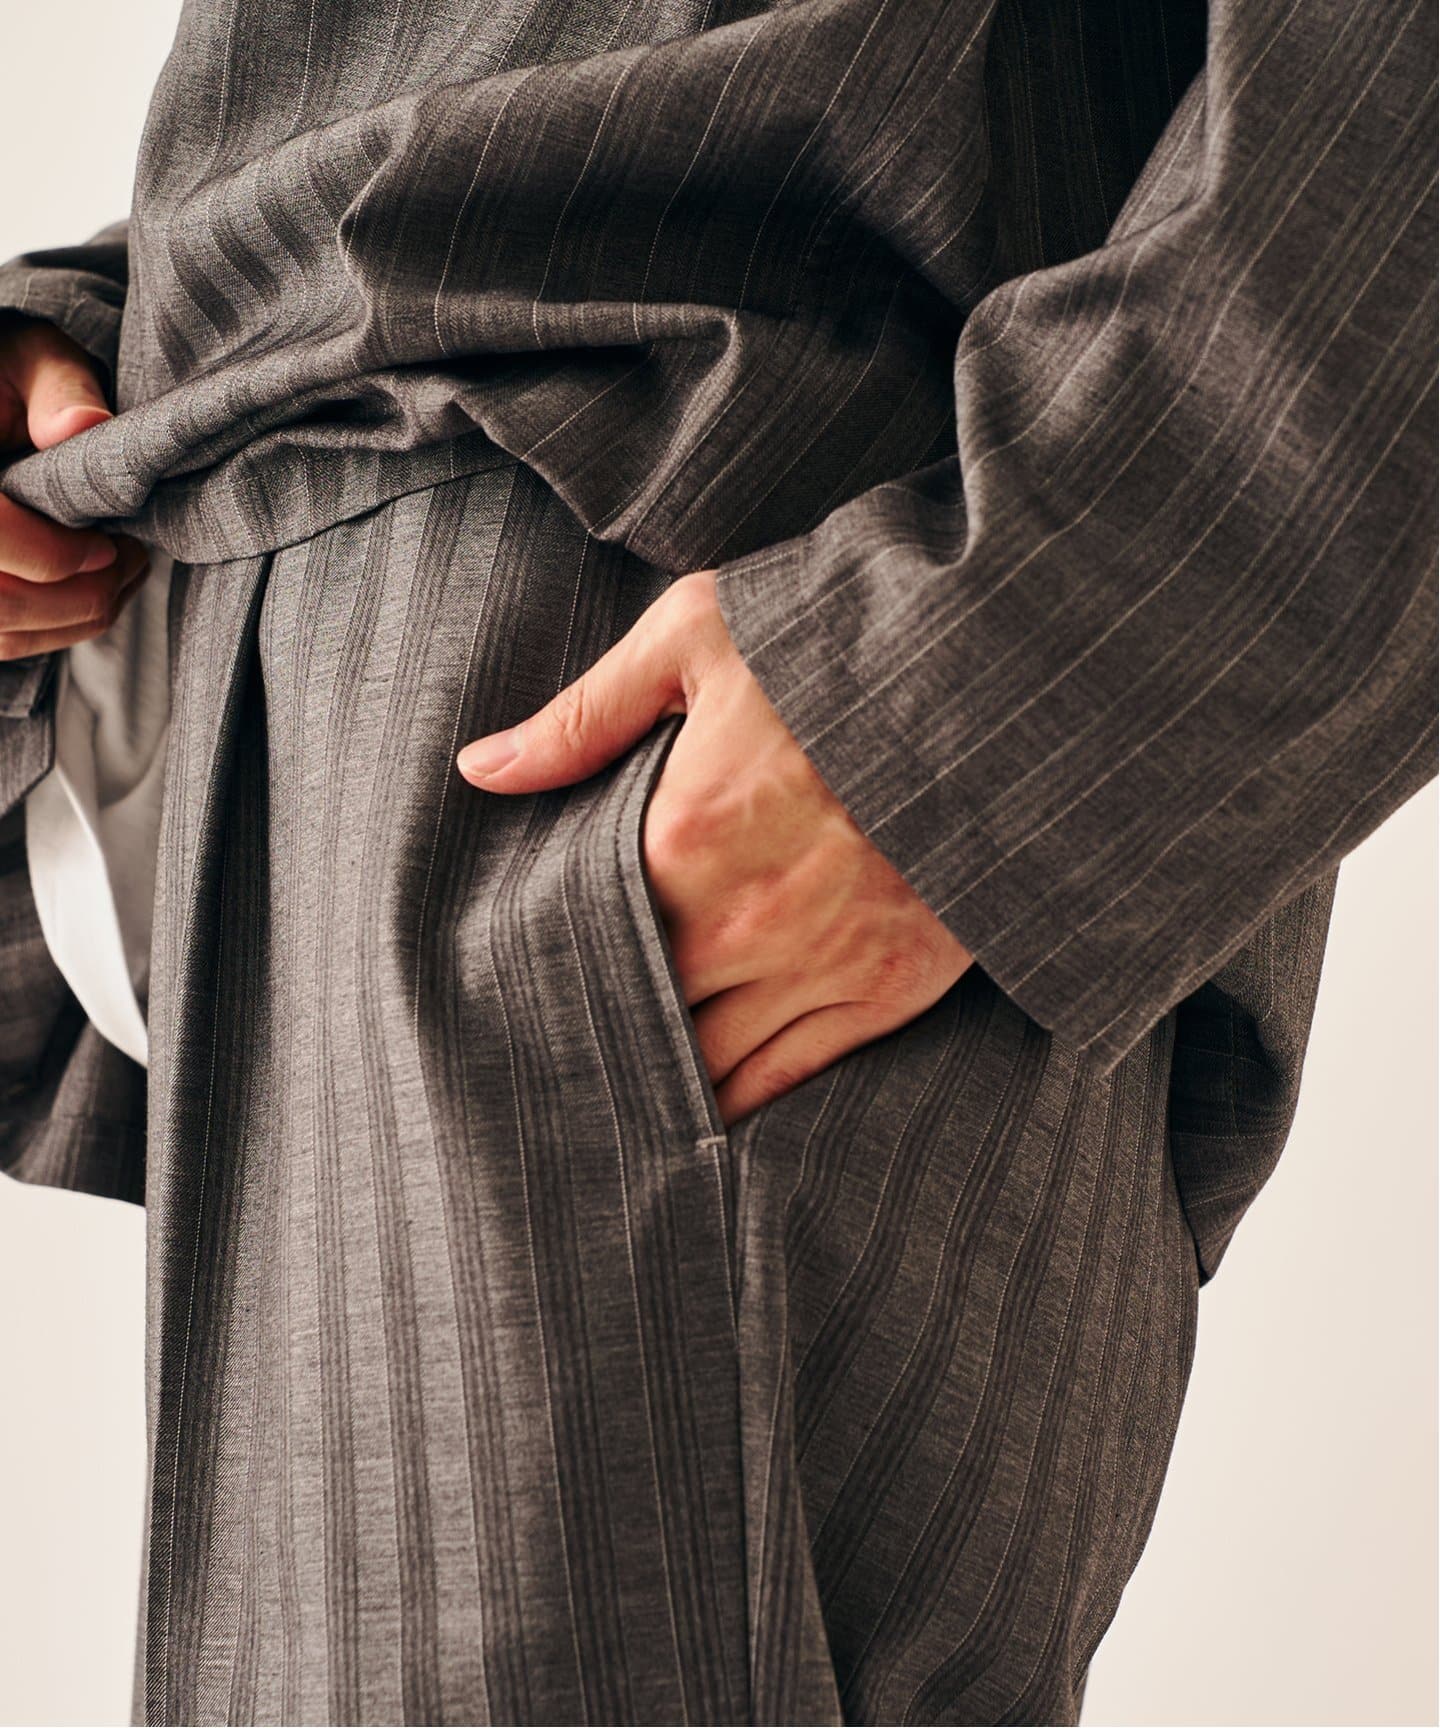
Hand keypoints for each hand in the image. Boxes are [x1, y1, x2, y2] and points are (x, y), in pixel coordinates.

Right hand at [0, 315, 148, 661]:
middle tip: (132, 562)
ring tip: (122, 574)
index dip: (52, 555)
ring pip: (2, 634)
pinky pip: (3, 639)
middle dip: (79, 596)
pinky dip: (55, 628)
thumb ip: (58, 383)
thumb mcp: (30, 354)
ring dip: (76, 618)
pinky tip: (94, 593)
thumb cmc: (4, 374)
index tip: (110, 544)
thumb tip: (86, 426)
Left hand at [457, 572, 972, 1125]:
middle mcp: (745, 924)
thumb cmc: (841, 642)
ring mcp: (823, 964)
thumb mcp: (699, 636)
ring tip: (615, 1095)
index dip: (545, 979)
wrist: (1003, 675)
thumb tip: (480, 770)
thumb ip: (585, 716)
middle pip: (641, 1016)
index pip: (583, 947)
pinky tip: (703, 1112)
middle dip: (598, 1037)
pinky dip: (741, 1101)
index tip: (513, 996)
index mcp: (683, 841)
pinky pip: (792, 1076)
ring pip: (709, 1067)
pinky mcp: (889, 989)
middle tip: (553, 1062)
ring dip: (661, 1081)